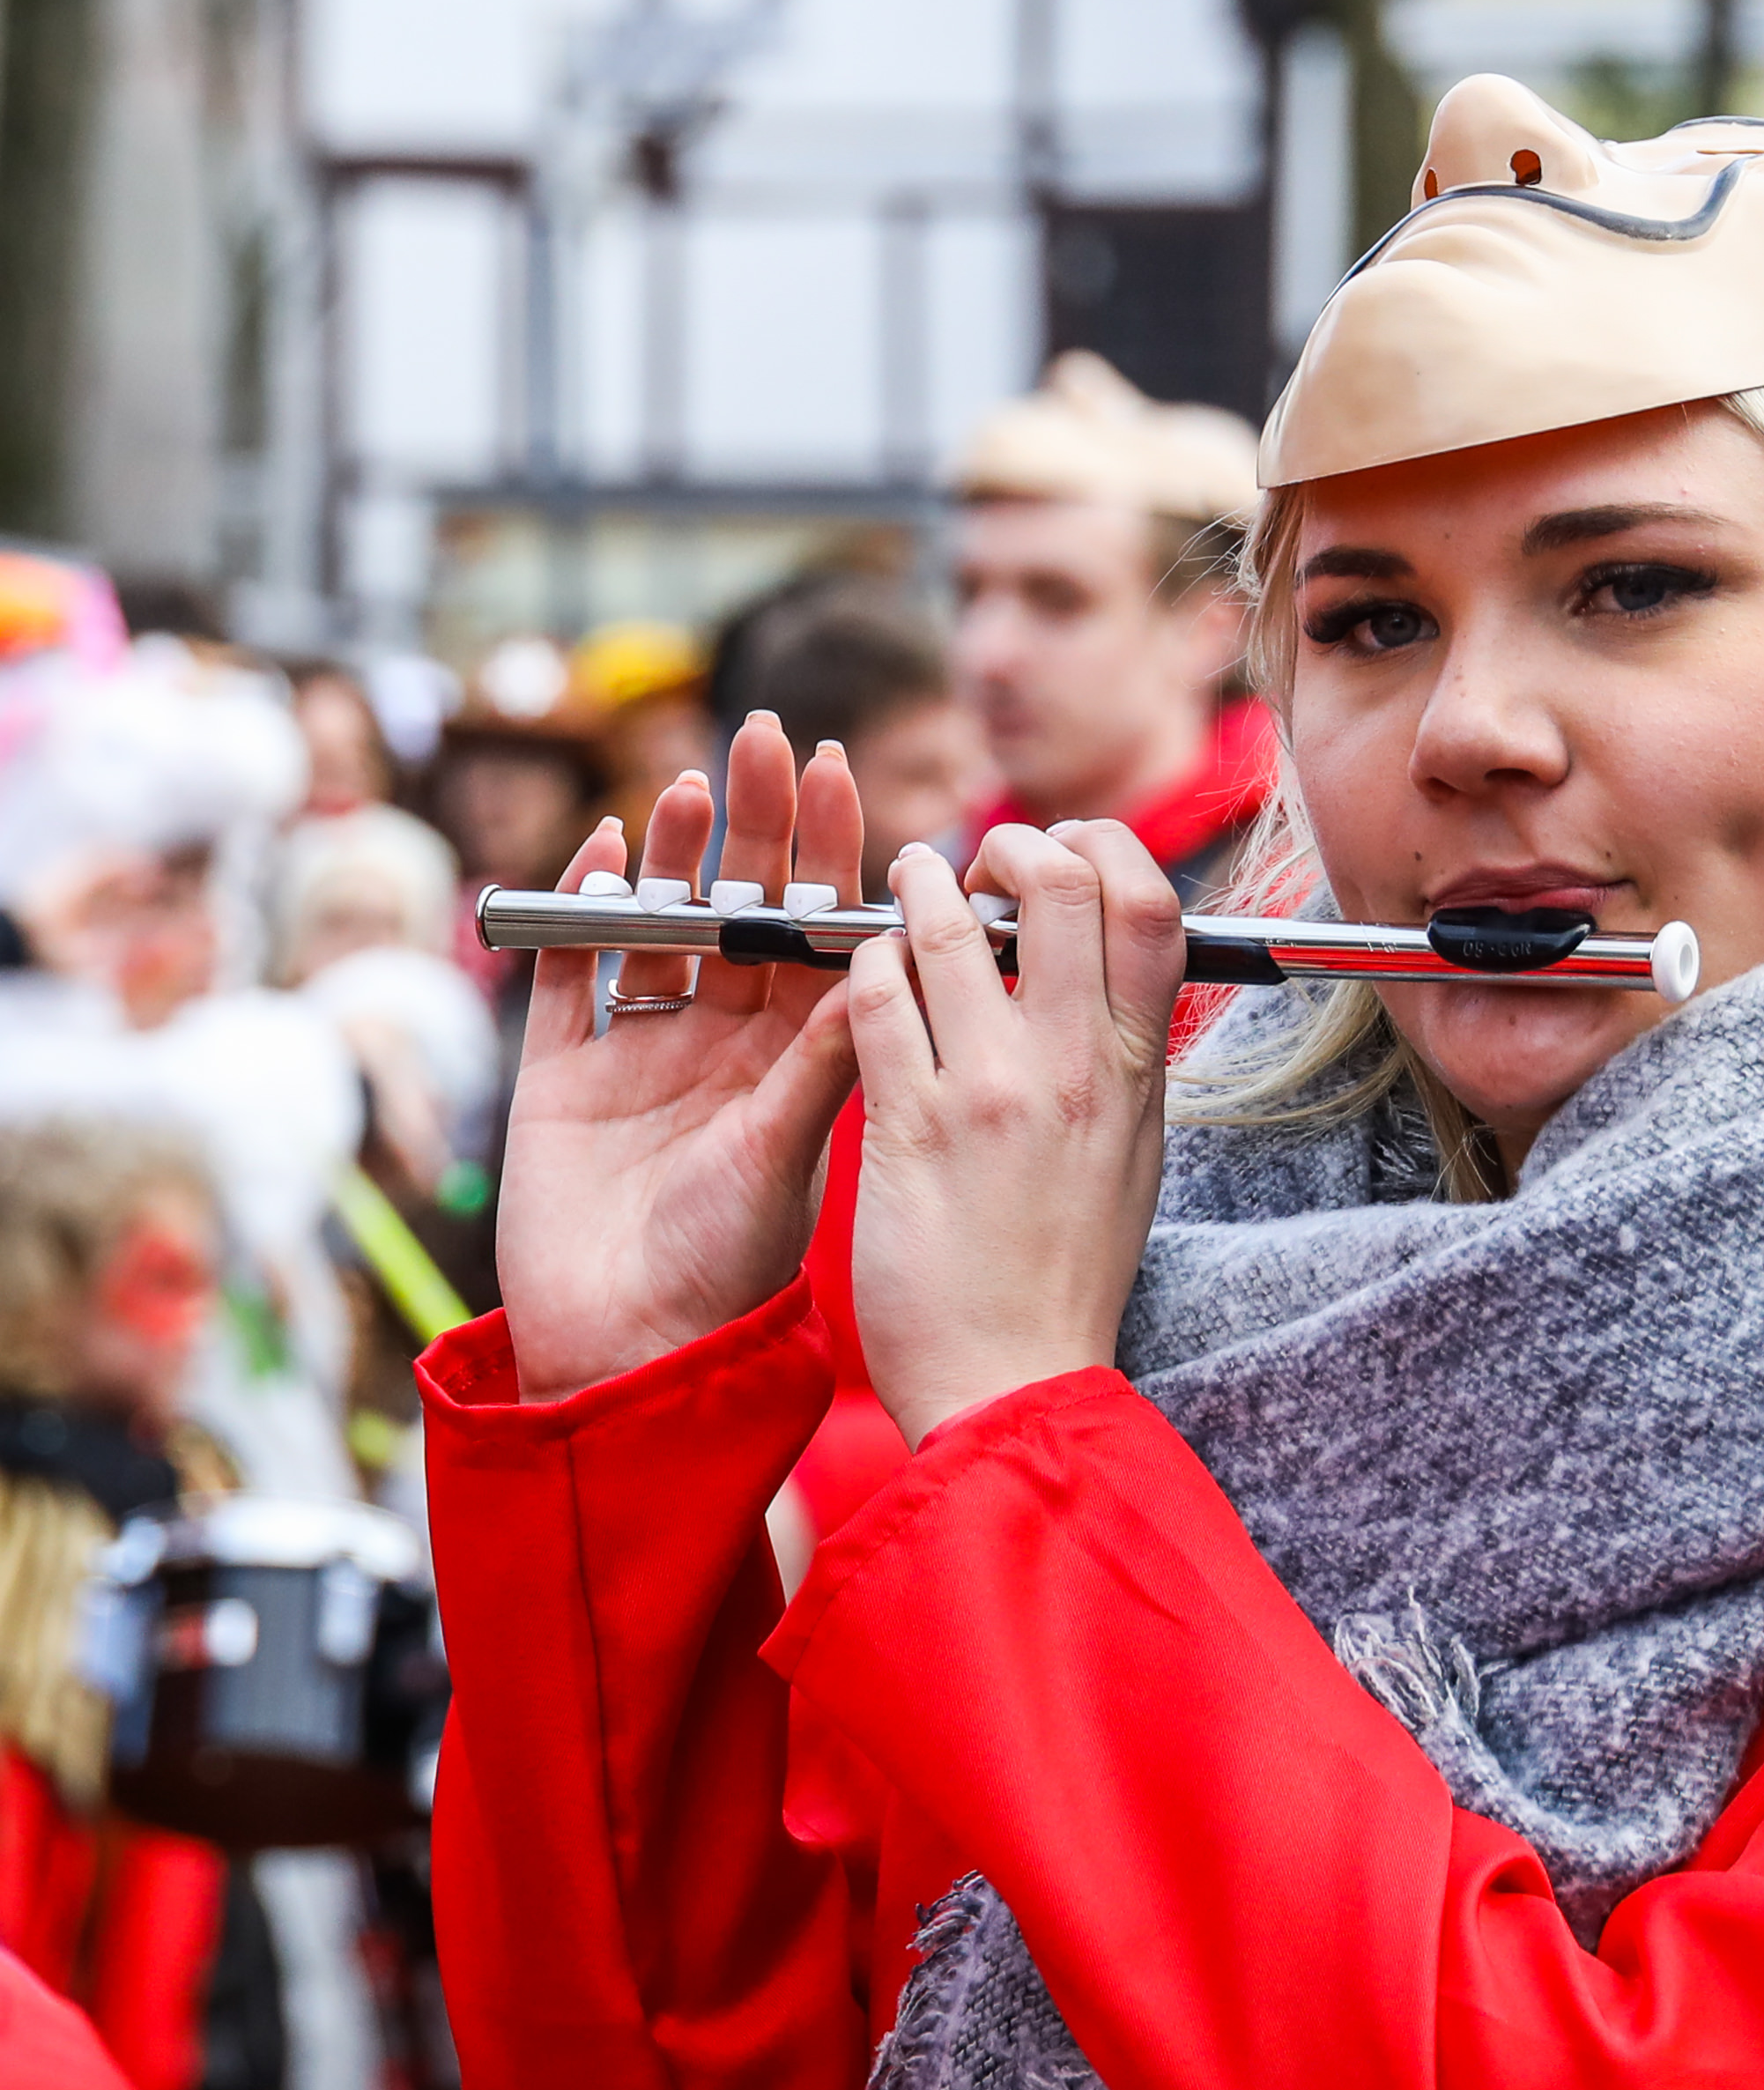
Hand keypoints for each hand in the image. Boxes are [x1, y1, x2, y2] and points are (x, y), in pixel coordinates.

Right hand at [496, 717, 863, 1400]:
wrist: (626, 1352)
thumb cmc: (726, 1270)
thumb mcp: (786, 1155)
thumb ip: (821, 1063)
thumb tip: (878, 966)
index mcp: (792, 1062)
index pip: (819, 935)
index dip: (829, 856)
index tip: (846, 773)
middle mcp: (722, 1045)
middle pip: (740, 910)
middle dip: (755, 825)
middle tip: (768, 737)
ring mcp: (639, 1052)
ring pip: (656, 926)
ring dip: (674, 855)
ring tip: (694, 784)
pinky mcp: (560, 1073)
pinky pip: (567, 974)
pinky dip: (576, 911)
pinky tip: (598, 849)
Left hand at [848, 820, 1184, 1443]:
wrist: (1016, 1382)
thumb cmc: (1064, 1276)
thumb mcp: (1129, 1154)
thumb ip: (1120, 1060)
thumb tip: (1105, 979)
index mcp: (1138, 1072)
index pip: (1149, 906)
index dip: (1102, 850)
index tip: (1059, 855)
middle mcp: (1078, 1069)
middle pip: (1064, 883)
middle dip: (1010, 845)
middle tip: (976, 862)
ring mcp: (994, 1095)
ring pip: (949, 927)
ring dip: (916, 889)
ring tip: (903, 888)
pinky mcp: (913, 1131)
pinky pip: (878, 1002)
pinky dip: (864, 967)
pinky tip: (862, 979)